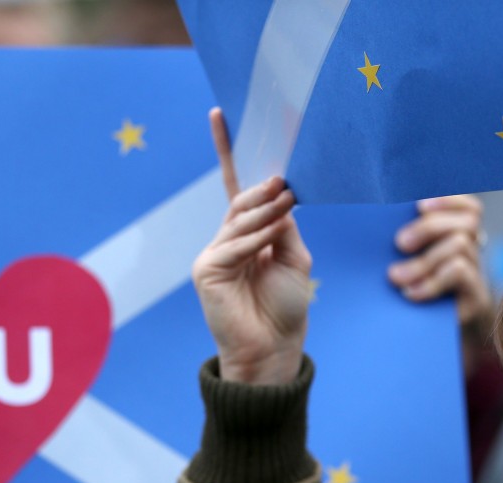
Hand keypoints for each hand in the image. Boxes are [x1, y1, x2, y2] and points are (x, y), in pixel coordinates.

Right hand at [191, 108, 312, 384]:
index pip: (237, 187)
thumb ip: (284, 228)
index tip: (220, 115)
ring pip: (238, 220)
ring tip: (286, 203)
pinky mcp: (207, 271)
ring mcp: (214, 254)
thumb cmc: (287, 307)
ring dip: (264, 212)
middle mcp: (228, 239)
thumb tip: (279, 196)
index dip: (228, 152)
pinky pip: (232, 246)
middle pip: (241, 201)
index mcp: (249, 233)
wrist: (274, 347)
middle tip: (284, 182)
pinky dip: (253, 241)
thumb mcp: (295, 258)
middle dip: (262, 189)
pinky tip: (268, 242)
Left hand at [388, 195, 491, 330]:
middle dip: (429, 227)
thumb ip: (406, 245)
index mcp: (459, 235)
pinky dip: (431, 282)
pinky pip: (460, 274)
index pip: (469, 207)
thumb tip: (374, 228)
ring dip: (423, 260)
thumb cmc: (414, 291)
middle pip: (467, 221)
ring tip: (395, 277)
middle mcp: (473, 249)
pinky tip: (410, 294)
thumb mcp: (411, 264)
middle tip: (399, 243)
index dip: (449, 200)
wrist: (436, 337)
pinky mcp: (476, 296)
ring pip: (459, 246)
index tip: (419, 205)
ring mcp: (477, 271)